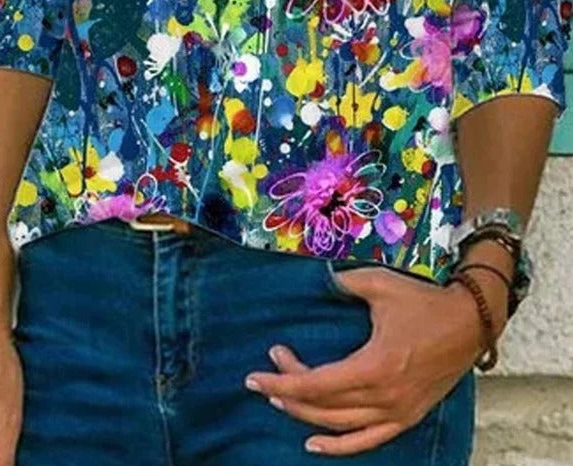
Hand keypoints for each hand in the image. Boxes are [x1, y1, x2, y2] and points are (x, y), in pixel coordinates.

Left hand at [243, 266, 487, 456]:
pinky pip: (368, 440)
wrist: (469, 321)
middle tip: (267, 374)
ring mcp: (397, 412)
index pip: (316, 384)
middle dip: (288, 393)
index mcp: (375, 365)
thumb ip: (344, 283)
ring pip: (340, 425)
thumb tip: (317, 278)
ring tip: (280, 401)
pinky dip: (339, 446)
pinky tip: (315, 444)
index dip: (282, 382)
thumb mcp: (380, 284)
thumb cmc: (423, 301)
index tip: (255, 376)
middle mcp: (384, 396)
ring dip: (306, 416)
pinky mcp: (407, 417)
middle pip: (323, 405)